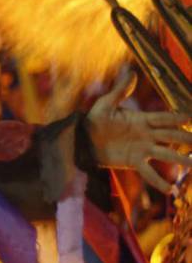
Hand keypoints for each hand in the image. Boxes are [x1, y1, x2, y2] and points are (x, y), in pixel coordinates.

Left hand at [86, 76, 191, 190]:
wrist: (81, 140)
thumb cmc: (93, 120)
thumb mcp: (105, 105)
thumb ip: (120, 91)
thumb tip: (132, 72)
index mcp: (142, 119)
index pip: (165, 118)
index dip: (178, 118)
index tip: (191, 118)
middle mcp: (146, 134)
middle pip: (171, 136)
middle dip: (187, 138)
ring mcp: (142, 149)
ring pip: (165, 154)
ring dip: (181, 160)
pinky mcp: (133, 162)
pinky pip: (149, 172)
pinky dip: (159, 181)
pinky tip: (170, 190)